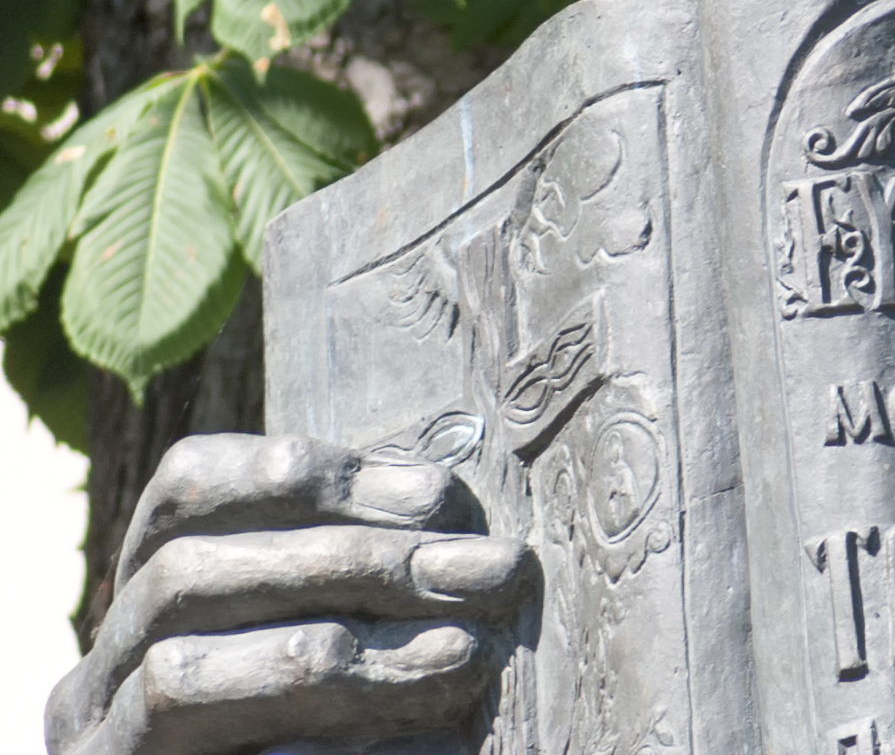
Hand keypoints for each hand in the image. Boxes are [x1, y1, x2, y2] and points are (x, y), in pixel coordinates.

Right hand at [46, 435, 534, 754]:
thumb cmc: (346, 725)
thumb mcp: (347, 626)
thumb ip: (366, 566)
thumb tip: (442, 496)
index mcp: (146, 602)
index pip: (186, 486)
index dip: (306, 476)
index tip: (437, 498)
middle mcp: (96, 674)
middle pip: (184, 575)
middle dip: (349, 563)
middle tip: (489, 574)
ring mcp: (99, 746)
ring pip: (176, 677)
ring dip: (336, 655)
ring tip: (465, 654)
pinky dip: (314, 751)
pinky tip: (418, 745)